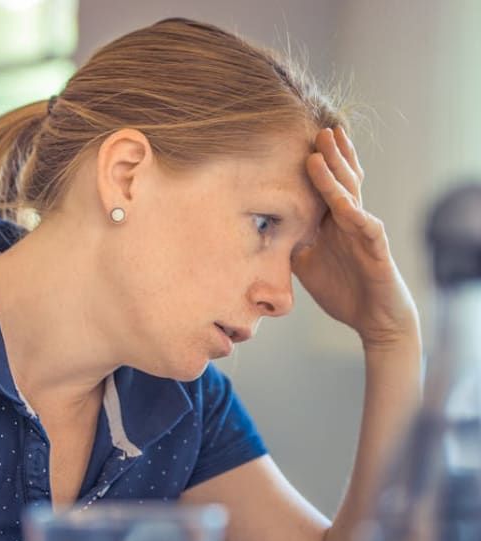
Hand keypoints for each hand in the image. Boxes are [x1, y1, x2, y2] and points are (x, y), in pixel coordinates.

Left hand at [293, 126, 418, 348]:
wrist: (374, 320)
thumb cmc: (342, 289)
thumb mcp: (305, 263)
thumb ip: (288, 242)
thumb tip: (256, 230)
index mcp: (334, 221)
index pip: (326, 184)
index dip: (319, 162)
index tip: (301, 137)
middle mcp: (351, 220)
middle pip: (341, 180)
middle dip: (330, 154)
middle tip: (317, 128)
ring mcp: (364, 233)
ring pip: (350, 196)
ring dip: (335, 174)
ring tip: (322, 151)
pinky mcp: (377, 251)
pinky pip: (366, 228)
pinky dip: (354, 214)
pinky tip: (343, 202)